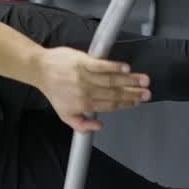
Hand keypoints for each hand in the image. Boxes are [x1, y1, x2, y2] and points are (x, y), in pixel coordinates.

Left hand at [35, 47, 150, 132]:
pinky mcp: (83, 61)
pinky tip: (127, 68)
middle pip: (114, 93)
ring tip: (144, 80)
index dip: (126, 104)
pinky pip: (102, 65)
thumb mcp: (65, 114)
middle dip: (133, 94)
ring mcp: (85, 76)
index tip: (137, 102)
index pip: (110, 105)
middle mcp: (86, 91)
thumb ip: (81, 124)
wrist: (40, 70)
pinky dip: (115, 67)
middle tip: (147, 94)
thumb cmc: (54, 91)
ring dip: (130, 80)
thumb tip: (99, 127)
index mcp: (84, 105)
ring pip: (112, 80)